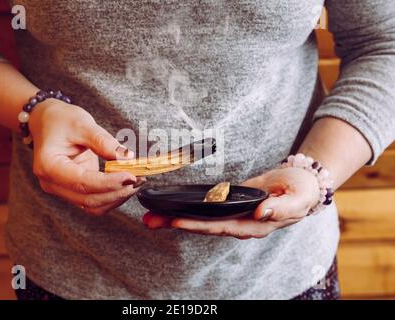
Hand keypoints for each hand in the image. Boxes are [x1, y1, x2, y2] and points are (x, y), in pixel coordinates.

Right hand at [28, 99, 143, 215]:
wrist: (46, 122)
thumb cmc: (60, 120)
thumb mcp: (82, 124)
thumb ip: (103, 142)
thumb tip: (126, 157)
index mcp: (49, 166)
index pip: (82, 182)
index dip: (109, 182)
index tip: (131, 176)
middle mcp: (52, 183)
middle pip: (88, 199)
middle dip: (117, 192)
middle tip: (140, 179)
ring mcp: (62, 189)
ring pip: (92, 206)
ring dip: (116, 198)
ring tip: (136, 183)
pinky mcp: (73, 190)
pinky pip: (93, 202)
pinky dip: (111, 197)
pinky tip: (126, 185)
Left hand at [143, 167, 319, 238]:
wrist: (301, 184)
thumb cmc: (301, 190)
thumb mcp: (297, 198)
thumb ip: (281, 208)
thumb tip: (260, 214)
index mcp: (255, 225)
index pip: (221, 227)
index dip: (198, 225)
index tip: (176, 221)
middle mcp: (240, 224)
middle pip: (203, 227)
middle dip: (176, 224)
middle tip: (149, 220)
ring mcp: (233, 216)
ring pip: (201, 219)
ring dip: (175, 217)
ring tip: (150, 216)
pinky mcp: (229, 205)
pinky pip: (205, 209)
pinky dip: (188, 208)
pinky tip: (170, 206)